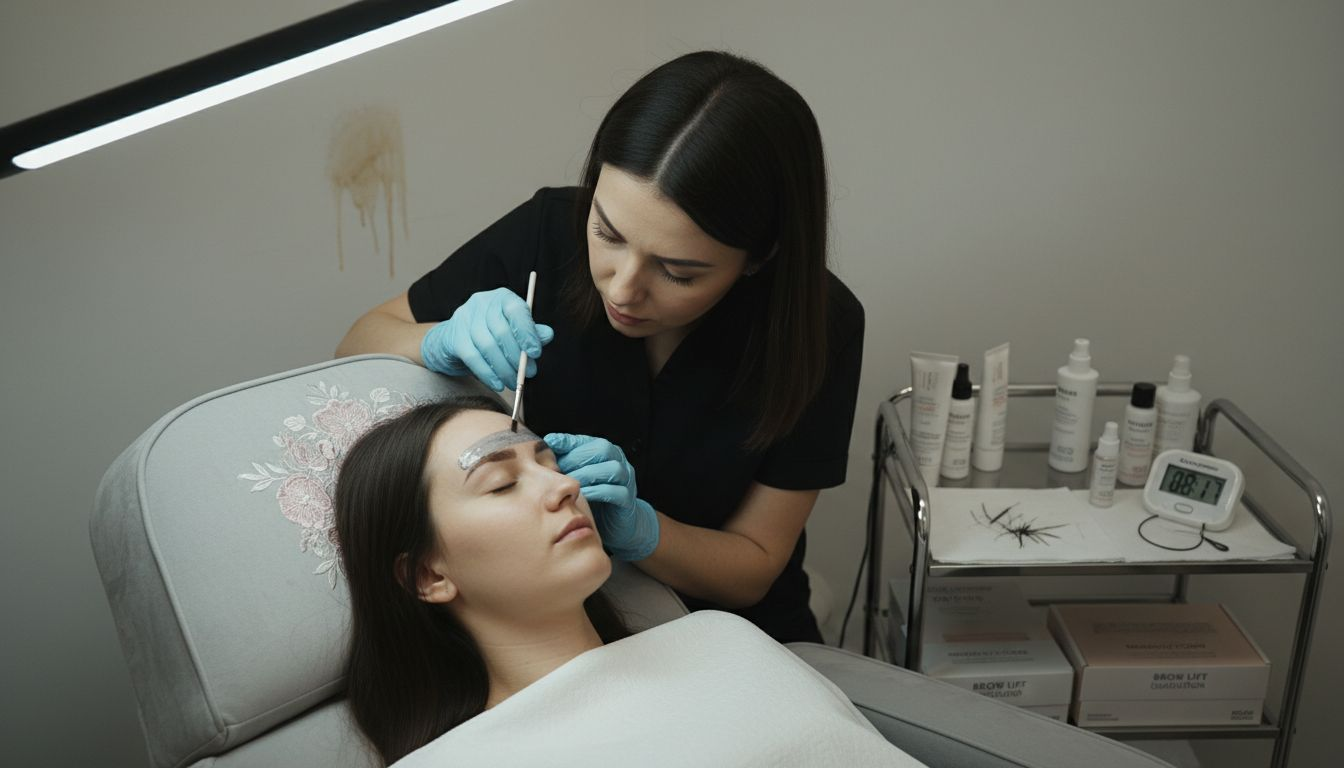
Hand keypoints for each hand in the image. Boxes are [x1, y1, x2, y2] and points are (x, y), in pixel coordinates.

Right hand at [420, 287, 554, 390]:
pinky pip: (473, 358)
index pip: (516, 311)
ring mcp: (465, 318)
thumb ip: (531, 332)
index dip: (527, 332)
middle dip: (517, 357)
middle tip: (527, 373)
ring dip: (504, 369)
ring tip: (514, 382)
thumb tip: (547, 334)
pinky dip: (487, 373)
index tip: (536, 353)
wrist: (455, 341)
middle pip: (502, 331)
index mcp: (502, 298)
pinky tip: (497, 384)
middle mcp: (482, 303)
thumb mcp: (514, 330)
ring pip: (488, 347)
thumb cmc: (492, 334)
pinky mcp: (455, 337)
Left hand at [544, 433, 659, 560]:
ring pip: (611, 469)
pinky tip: (584, 495)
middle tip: (560, 467)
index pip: (588, 440)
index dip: (569, 441)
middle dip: (578, 457)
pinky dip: (598, 492)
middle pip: (602, 449)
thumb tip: (541, 454)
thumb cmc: (593, 498)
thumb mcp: (577, 479)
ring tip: (570, 482)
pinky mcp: (628, 499)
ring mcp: (626, 480)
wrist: (615, 523)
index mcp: (605, 453)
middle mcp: (618, 462)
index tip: (550, 441)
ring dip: (588, 474)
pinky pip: (615, 492)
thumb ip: (565, 466)